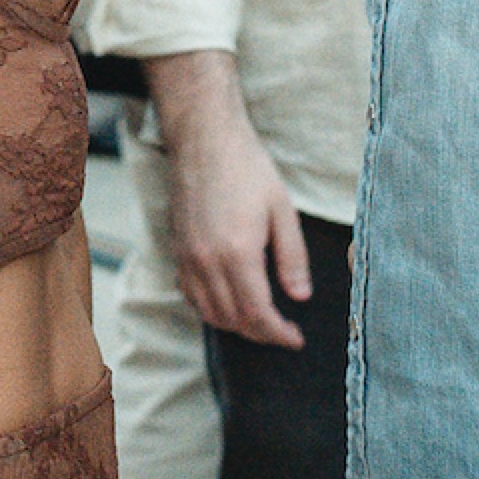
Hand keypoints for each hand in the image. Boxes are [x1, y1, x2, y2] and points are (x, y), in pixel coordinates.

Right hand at [146, 52, 309, 347]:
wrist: (204, 140)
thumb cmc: (247, 168)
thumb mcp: (282, 209)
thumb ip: (292, 257)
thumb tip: (300, 296)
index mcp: (238, 252)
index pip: (257, 313)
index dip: (278, 333)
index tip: (296, 339)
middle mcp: (207, 261)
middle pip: (232, 319)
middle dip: (261, 333)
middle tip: (284, 332)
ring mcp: (188, 257)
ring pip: (208, 312)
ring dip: (235, 325)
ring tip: (261, 322)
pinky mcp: (177, 250)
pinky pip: (190, 294)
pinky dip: (210, 308)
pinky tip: (229, 301)